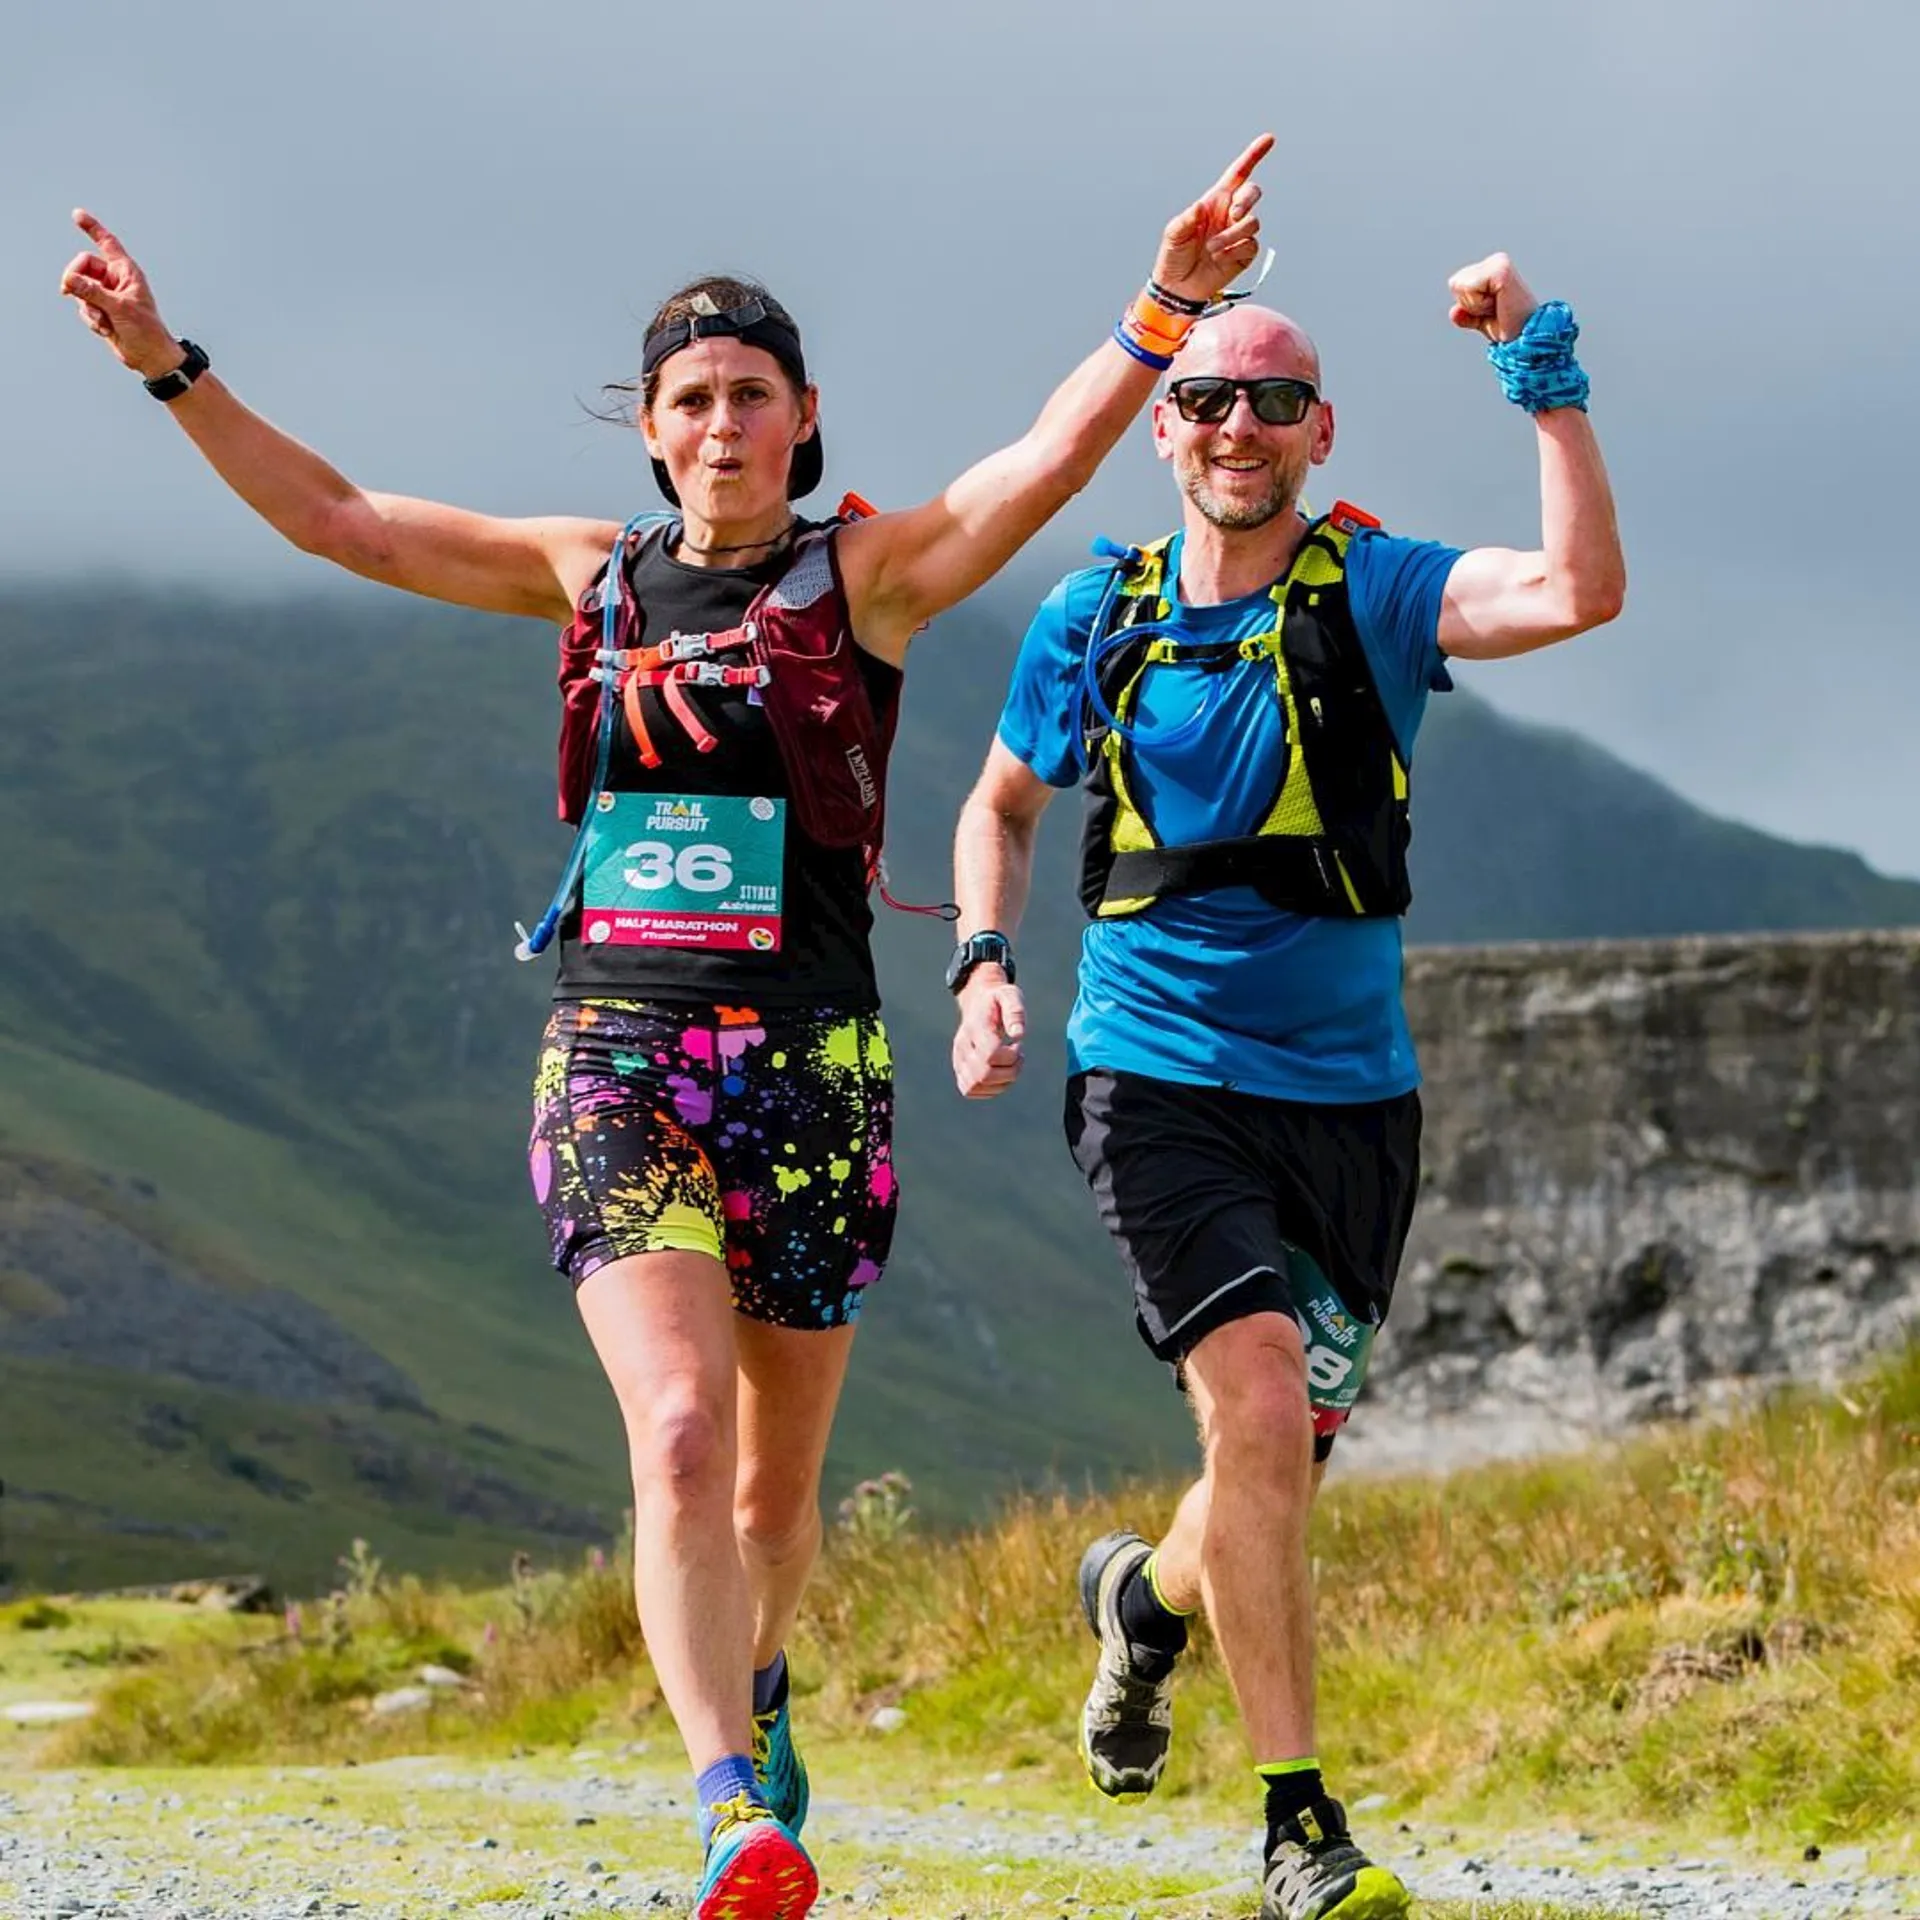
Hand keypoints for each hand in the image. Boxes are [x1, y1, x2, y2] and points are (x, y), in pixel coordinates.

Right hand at [59, 210, 185, 378]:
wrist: (150, 357)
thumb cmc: (146, 330)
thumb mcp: (119, 308)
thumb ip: (92, 292)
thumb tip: (69, 280)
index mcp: (126, 272)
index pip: (107, 243)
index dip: (92, 228)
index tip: (76, 214)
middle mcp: (116, 280)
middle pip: (83, 266)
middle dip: (75, 279)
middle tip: (67, 290)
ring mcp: (107, 295)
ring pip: (80, 289)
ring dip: (88, 307)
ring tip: (104, 321)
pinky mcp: (102, 310)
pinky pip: (84, 307)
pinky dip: (91, 319)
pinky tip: (106, 330)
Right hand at [952, 975, 1025, 1100]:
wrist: (977, 1004)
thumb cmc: (997, 1001)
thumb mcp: (1010, 995)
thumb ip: (1015, 1012)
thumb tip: (1018, 1035)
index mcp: (974, 1027)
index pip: (990, 1055)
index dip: (1010, 1056)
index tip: (1017, 1044)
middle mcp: (962, 1045)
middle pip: (983, 1074)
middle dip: (1009, 1071)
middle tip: (1018, 1056)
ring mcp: (957, 1059)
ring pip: (976, 1085)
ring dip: (1001, 1082)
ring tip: (1010, 1066)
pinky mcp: (959, 1070)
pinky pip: (970, 1090)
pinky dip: (990, 1088)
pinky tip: (1001, 1074)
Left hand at [1151, 135, 1273, 307]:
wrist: (1178, 286)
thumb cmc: (1174, 255)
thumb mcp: (1173, 233)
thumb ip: (1186, 218)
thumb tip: (1201, 207)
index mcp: (1216, 201)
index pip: (1238, 173)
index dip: (1253, 155)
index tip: (1269, 139)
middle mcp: (1230, 214)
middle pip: (1252, 193)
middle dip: (1247, 199)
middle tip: (1234, 214)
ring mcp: (1238, 234)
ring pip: (1252, 223)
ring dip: (1233, 235)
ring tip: (1212, 249)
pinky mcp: (1244, 254)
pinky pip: (1251, 246)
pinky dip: (1234, 251)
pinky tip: (1219, 259)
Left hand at [1447, 252, 1538, 345]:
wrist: (1528, 336)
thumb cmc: (1510, 327)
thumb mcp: (1482, 321)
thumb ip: (1466, 314)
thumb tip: (1454, 312)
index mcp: (1491, 268)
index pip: (1455, 285)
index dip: (1468, 305)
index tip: (1492, 310)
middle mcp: (1495, 261)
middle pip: (1454, 284)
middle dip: (1470, 304)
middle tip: (1495, 309)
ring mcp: (1499, 263)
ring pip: (1460, 286)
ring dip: (1476, 305)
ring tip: (1498, 306)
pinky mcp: (1501, 270)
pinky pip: (1470, 288)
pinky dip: (1479, 303)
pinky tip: (1499, 303)